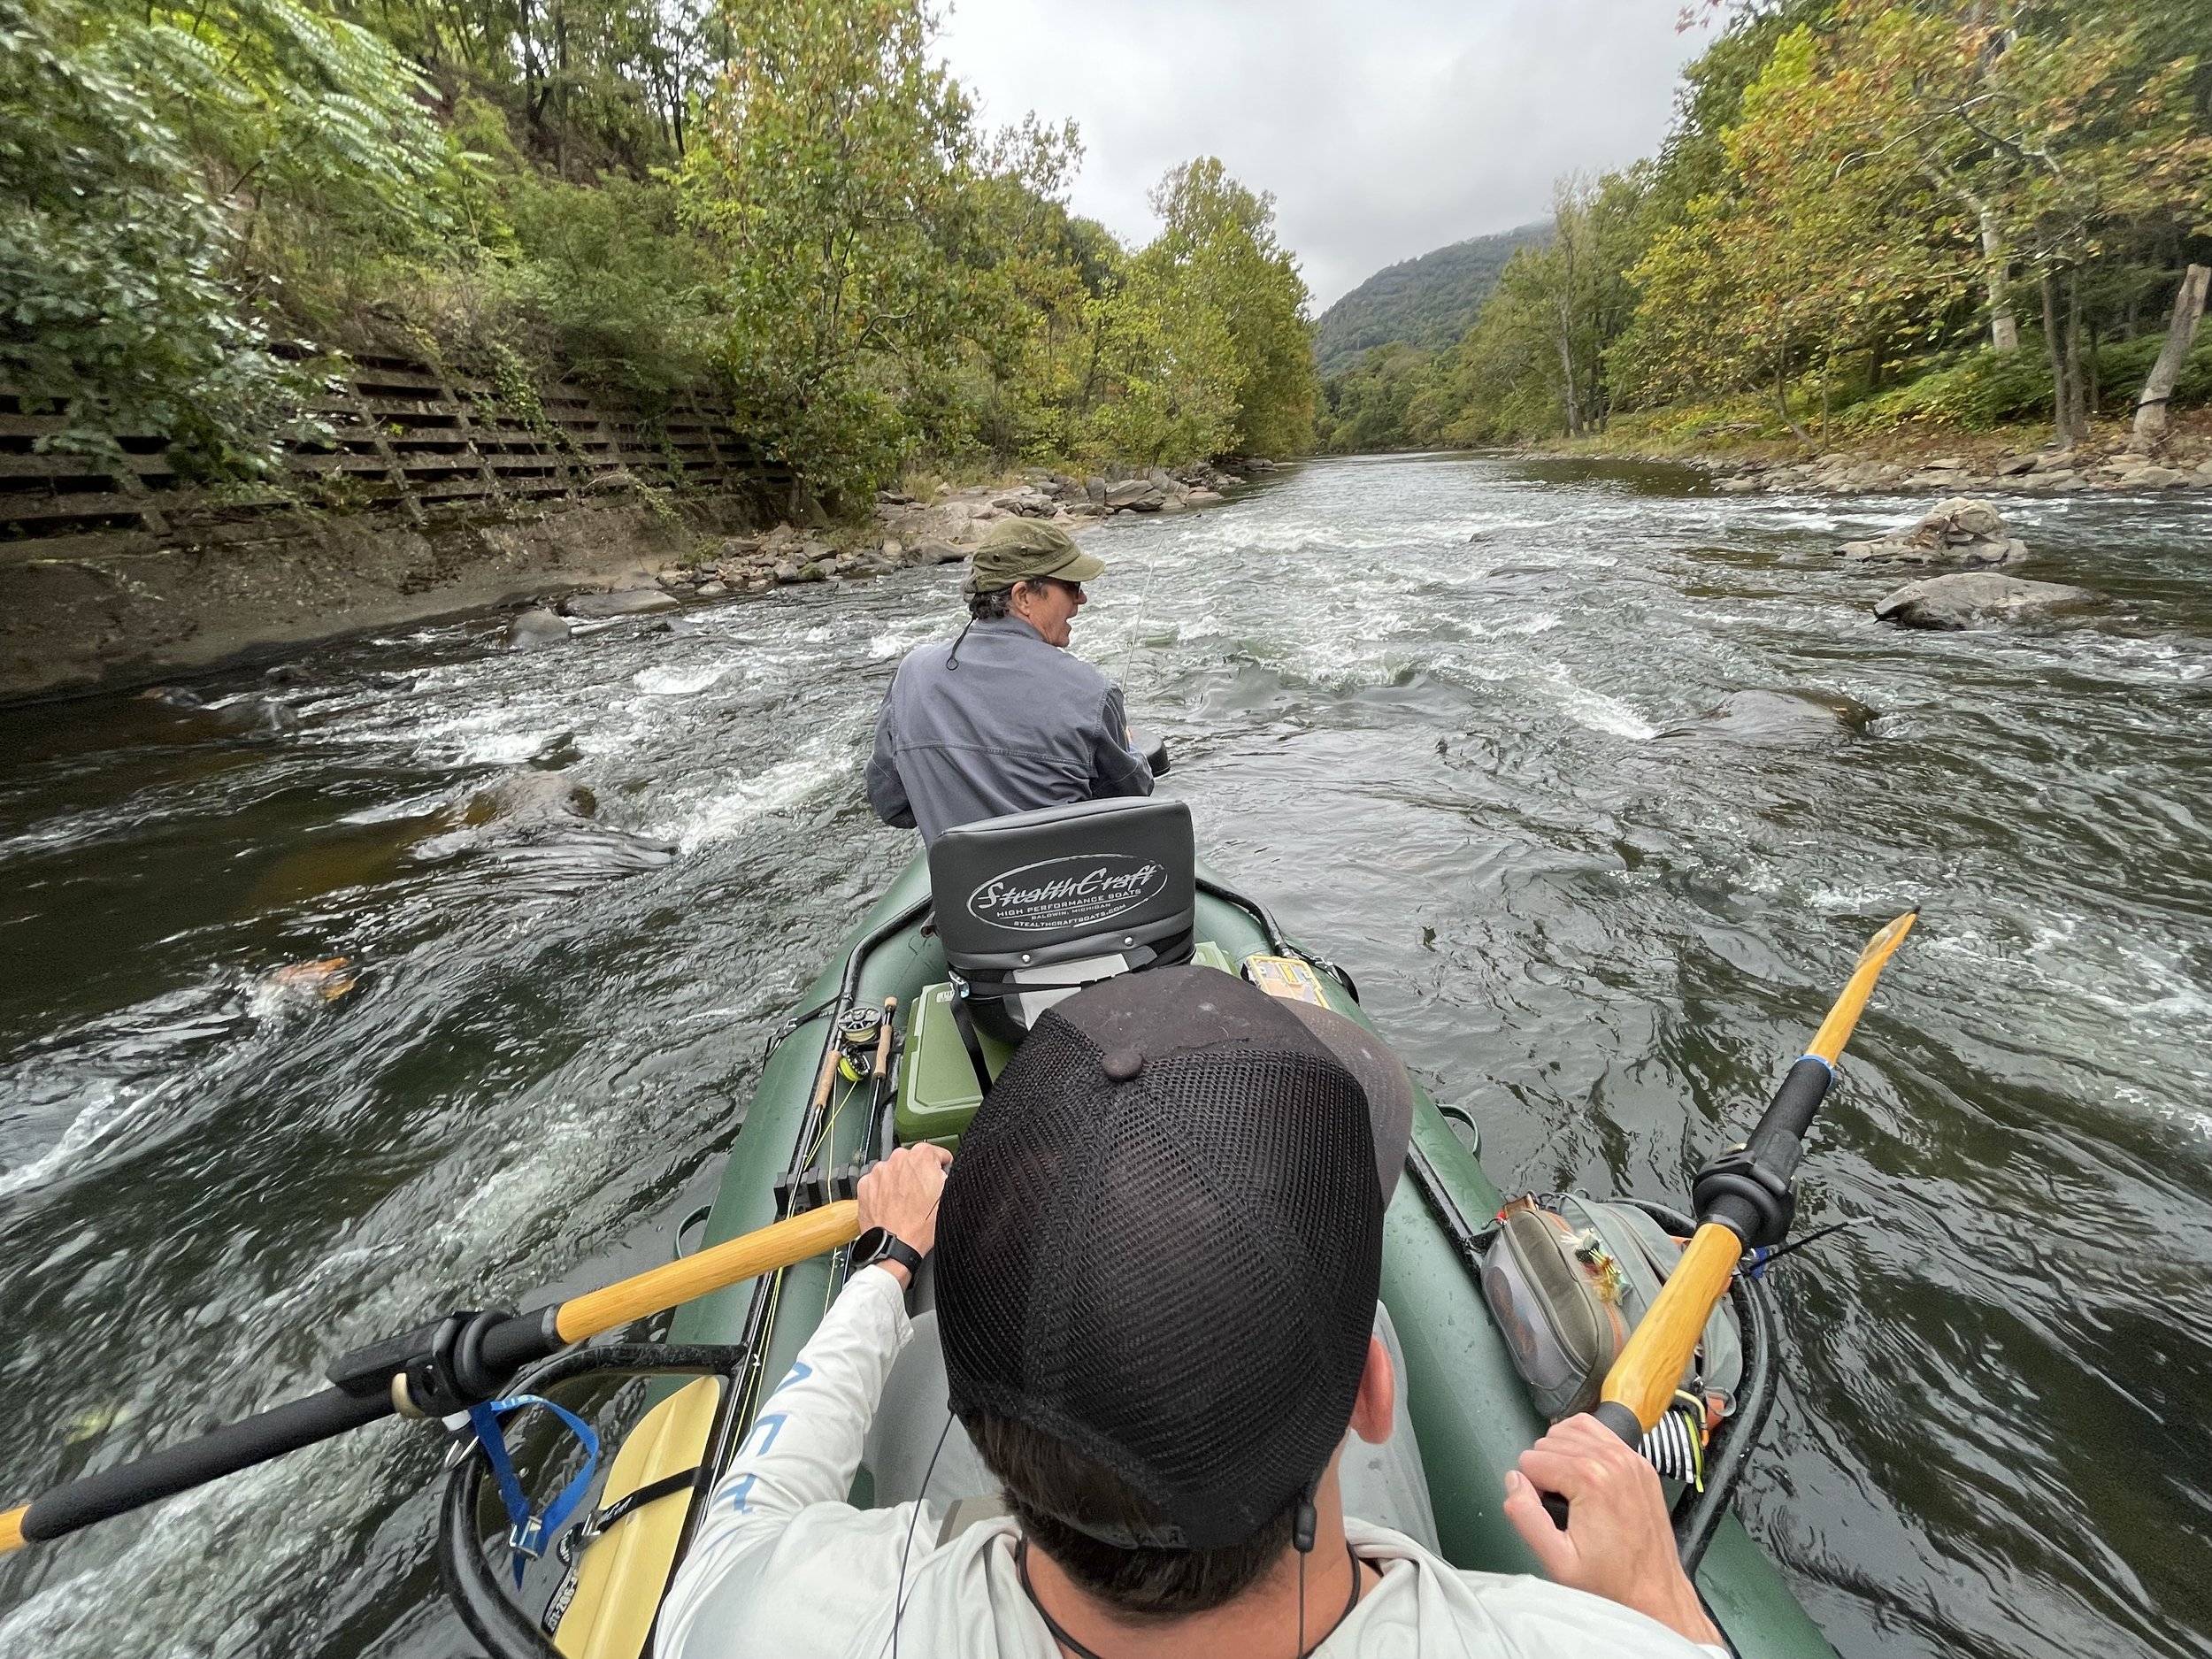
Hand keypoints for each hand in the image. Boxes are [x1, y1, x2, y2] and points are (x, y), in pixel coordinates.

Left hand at [855, 1145, 951, 1287]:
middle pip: (914, 1161)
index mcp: (922, 1156)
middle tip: (923, 1197)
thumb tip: (948, 1169)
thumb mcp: (950, 1197)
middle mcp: (898, 1158)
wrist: (894, 1247)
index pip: (938, 1154)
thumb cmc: (921, 1227)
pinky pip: (879, 1182)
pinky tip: (892, 1206)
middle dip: (919, 1175)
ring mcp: (879, 1171)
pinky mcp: (865, 1185)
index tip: (939, 1180)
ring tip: (907, 1204)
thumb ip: (951, 1175)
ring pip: (895, 1171)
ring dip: (901, 1182)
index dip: (942, 1168)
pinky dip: (884, 1191)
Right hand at [1502, 1415, 1721, 1647]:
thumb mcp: (1557, 1560)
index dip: (1531, 1488)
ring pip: (1571, 1430)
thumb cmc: (1611, 1581)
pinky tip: (1583, 1472)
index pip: (1531, 1459)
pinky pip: (1599, 1431)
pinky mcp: (1640, 1463)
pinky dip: (1583, 1444)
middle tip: (1559, 1506)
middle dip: (1545, 1471)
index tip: (1549, 1514)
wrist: (1654, 1592)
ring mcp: (1630, 1458)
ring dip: (1562, 1454)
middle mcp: (1613, 1459)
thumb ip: (1525, 1517)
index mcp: (1591, 1478)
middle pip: (1549, 1442)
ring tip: (1569, 1489)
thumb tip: (1513, 1482)